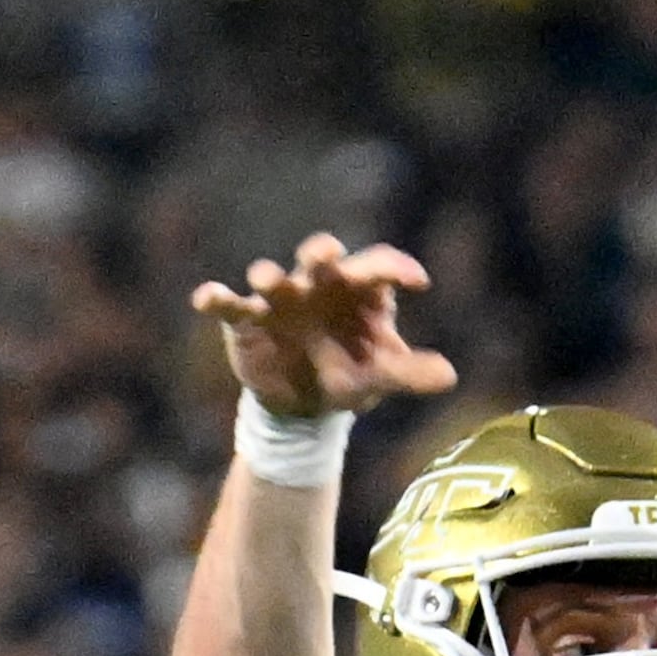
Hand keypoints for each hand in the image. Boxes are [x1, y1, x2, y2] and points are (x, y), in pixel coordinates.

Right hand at [189, 235, 456, 416]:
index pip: (380, 267)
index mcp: (360, 290)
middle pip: (322, 258)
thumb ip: (410, 373)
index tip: (418, 280)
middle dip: (321, 252)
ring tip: (266, 277)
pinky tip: (205, 297)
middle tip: (327, 252)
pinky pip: (229, 304)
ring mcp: (281, 298)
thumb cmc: (351, 373)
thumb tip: (450, 376)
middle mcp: (320, 284)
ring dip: (268, 274)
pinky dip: (217, 298)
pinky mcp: (248, 319)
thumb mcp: (381, 376)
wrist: (306, 403)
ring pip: (272, 276)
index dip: (397, 267)